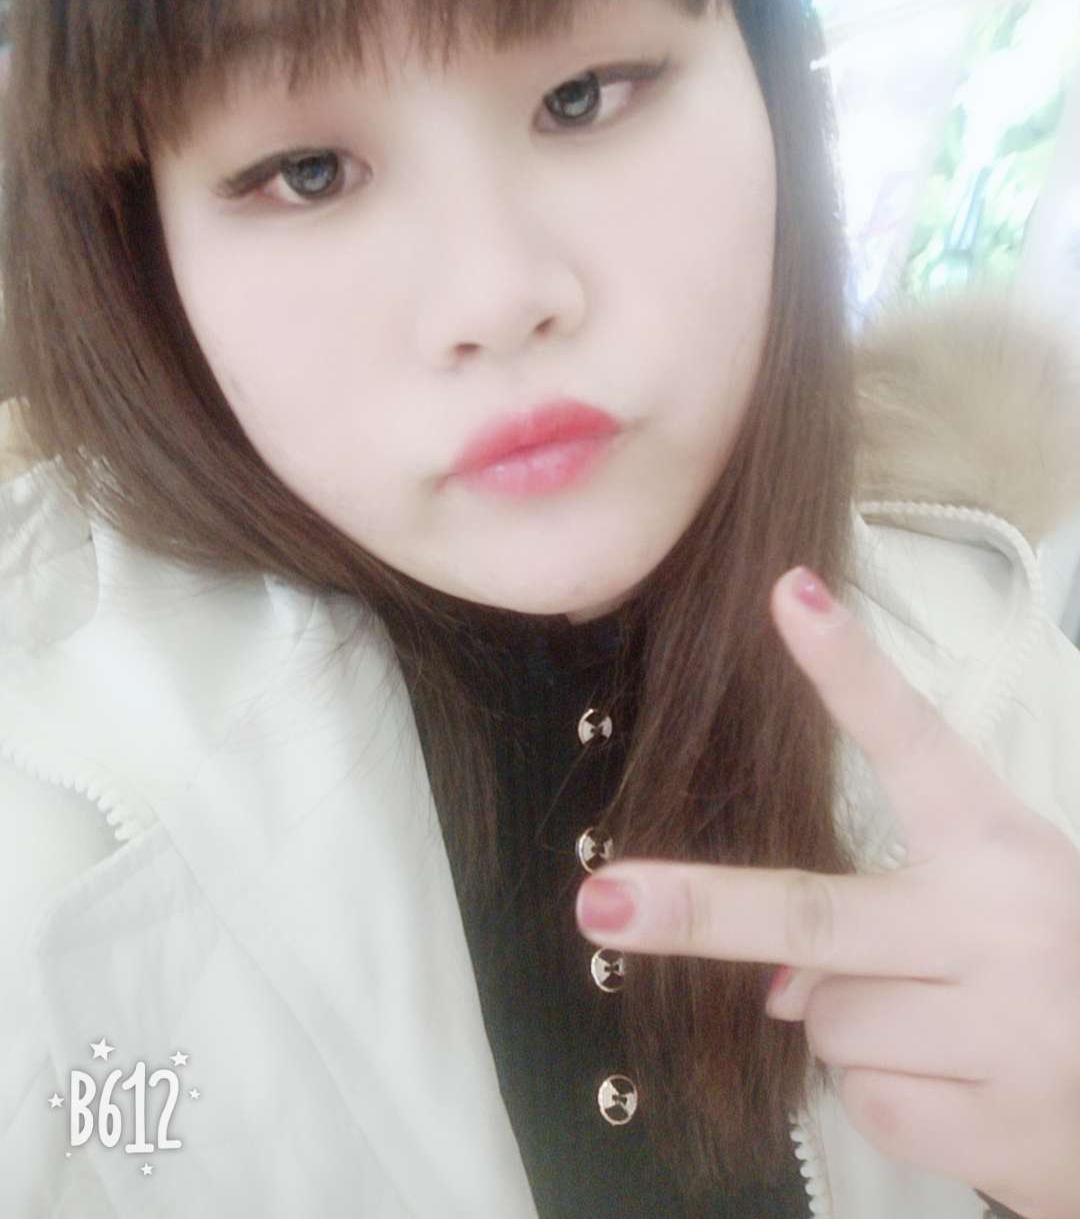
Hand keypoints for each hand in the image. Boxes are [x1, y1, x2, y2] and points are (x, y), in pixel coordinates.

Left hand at [575, 567, 1079, 1218]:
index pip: (913, 741)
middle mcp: (1004, 924)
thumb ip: (877, 918)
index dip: (847, 668)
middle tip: (603, 900)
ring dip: (851, 1024)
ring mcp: (1005, 1029)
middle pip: (815, 912)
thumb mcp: (983, 909)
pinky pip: (860, 1097)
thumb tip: (777, 994)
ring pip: (824, 1018)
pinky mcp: (994, 1125)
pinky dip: (884, 1092)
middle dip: (702, 911)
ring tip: (942, 1024)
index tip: (787, 594)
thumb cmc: (1046, 968)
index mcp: (998, 844)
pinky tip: (956, 1079)